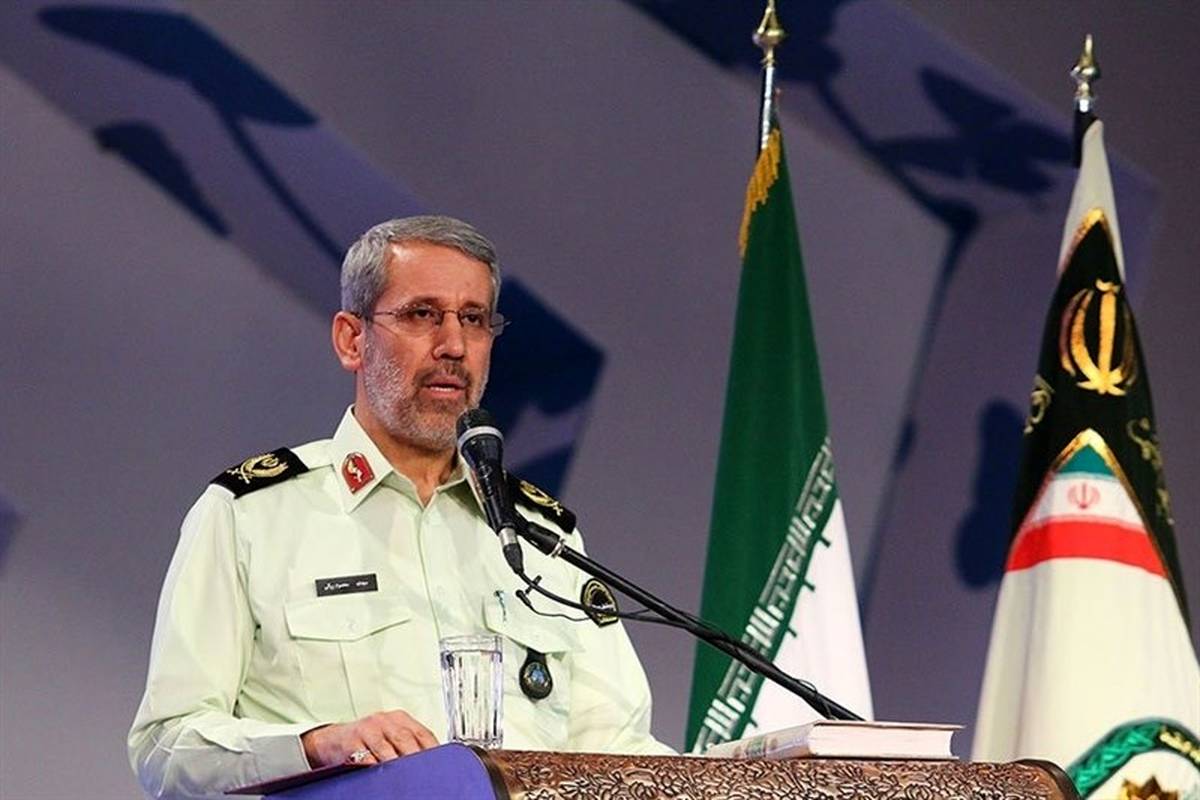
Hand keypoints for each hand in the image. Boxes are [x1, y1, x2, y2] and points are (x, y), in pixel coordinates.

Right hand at [302, 710, 438, 767]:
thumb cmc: (367, 740)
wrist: (332, 740)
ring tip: (404, 777)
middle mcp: (385, 721)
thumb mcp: (391, 736)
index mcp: (400, 719)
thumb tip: (432, 763)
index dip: (433, 749)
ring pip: (386, 749)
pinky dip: (374, 767)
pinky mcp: (351, 742)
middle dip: (415, 759)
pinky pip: (365, 757)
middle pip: (406, 740)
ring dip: (396, 764)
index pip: (423, 733)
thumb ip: (410, 745)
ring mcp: (368, 730)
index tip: (440, 765)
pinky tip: (380, 774)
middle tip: (422, 774)